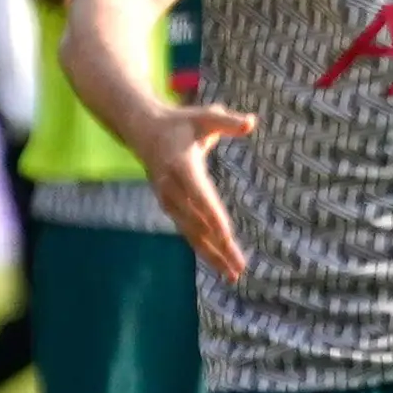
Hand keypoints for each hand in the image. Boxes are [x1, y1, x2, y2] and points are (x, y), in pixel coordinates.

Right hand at [126, 102, 253, 279]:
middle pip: (198, 222)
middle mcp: (171, 188)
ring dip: (212, 254)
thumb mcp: (204, 117)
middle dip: (218, 246)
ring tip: (233, 275)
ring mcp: (168, 199)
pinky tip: (219, 264)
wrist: (141, 129)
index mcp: (181, 167)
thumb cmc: (179, 123)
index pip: (200, 196)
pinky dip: (203, 248)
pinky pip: (187, 230)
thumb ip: (226, 121)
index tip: (228, 237)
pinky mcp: (169, 206)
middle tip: (239, 268)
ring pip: (191, 232)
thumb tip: (251, 122)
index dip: (213, 217)